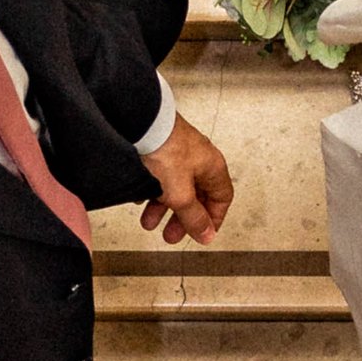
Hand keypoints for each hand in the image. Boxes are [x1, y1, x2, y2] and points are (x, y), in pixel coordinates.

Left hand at [139, 110, 232, 247]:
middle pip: (197, 196)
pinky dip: (153, 192)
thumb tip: (206, 234)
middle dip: (183, 219)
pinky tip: (141, 199)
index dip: (214, 219)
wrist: (139, 125)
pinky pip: (160, 177)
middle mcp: (199, 159)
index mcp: (213, 167)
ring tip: (149, 222)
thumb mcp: (181, 195)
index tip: (202, 233)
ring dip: (163, 208)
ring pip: (176, 188)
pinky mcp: (160, 149)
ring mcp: (179, 153)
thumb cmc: (166, 150)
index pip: (222, 198)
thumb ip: (193, 217)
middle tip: (171, 235)